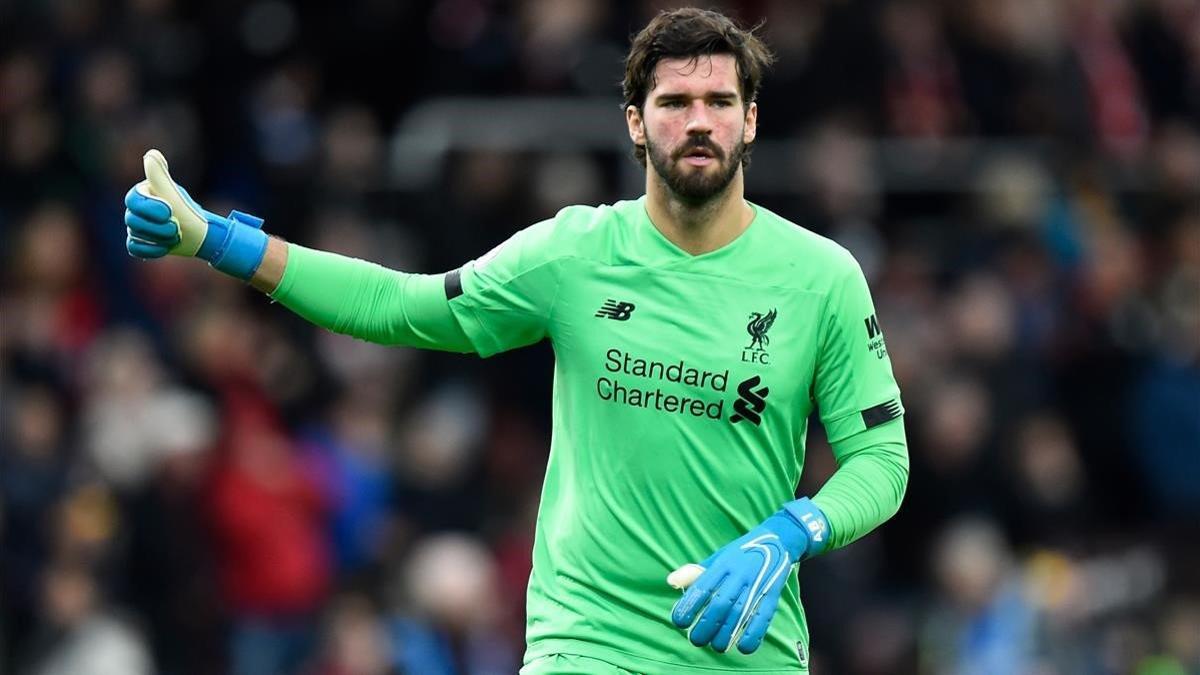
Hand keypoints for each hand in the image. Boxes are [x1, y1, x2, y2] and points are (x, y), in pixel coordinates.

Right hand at [124, 149, 268, 278]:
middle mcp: (134, 209)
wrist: (199, 234)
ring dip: (159, 238)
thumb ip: (160, 175)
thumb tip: (151, 154)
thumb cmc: (188, 211)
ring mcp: (135, 226)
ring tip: (176, 234)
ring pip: (134, 234)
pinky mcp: (139, 243)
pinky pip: (134, 248)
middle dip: (157, 227)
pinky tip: (166, 247)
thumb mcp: (173, 193)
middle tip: (177, 227)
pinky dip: (152, 250)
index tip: (169, 211)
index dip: (150, 208)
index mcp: (141, 193)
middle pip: (132, 220)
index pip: (133, 200)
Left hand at [667, 498, 828, 654]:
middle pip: (720, 604)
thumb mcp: (717, 558)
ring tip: (715, 646)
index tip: (679, 621)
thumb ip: (695, 573)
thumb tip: (670, 582)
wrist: (777, 540)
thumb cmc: (740, 554)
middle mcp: (739, 574)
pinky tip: (743, 647)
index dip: (689, 605)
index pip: (702, 587)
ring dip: (725, 634)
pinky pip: (763, 617)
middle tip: (695, 640)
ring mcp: (757, 584)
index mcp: (723, 564)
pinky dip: (753, 634)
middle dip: (705, 626)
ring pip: (739, 614)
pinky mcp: (772, 594)